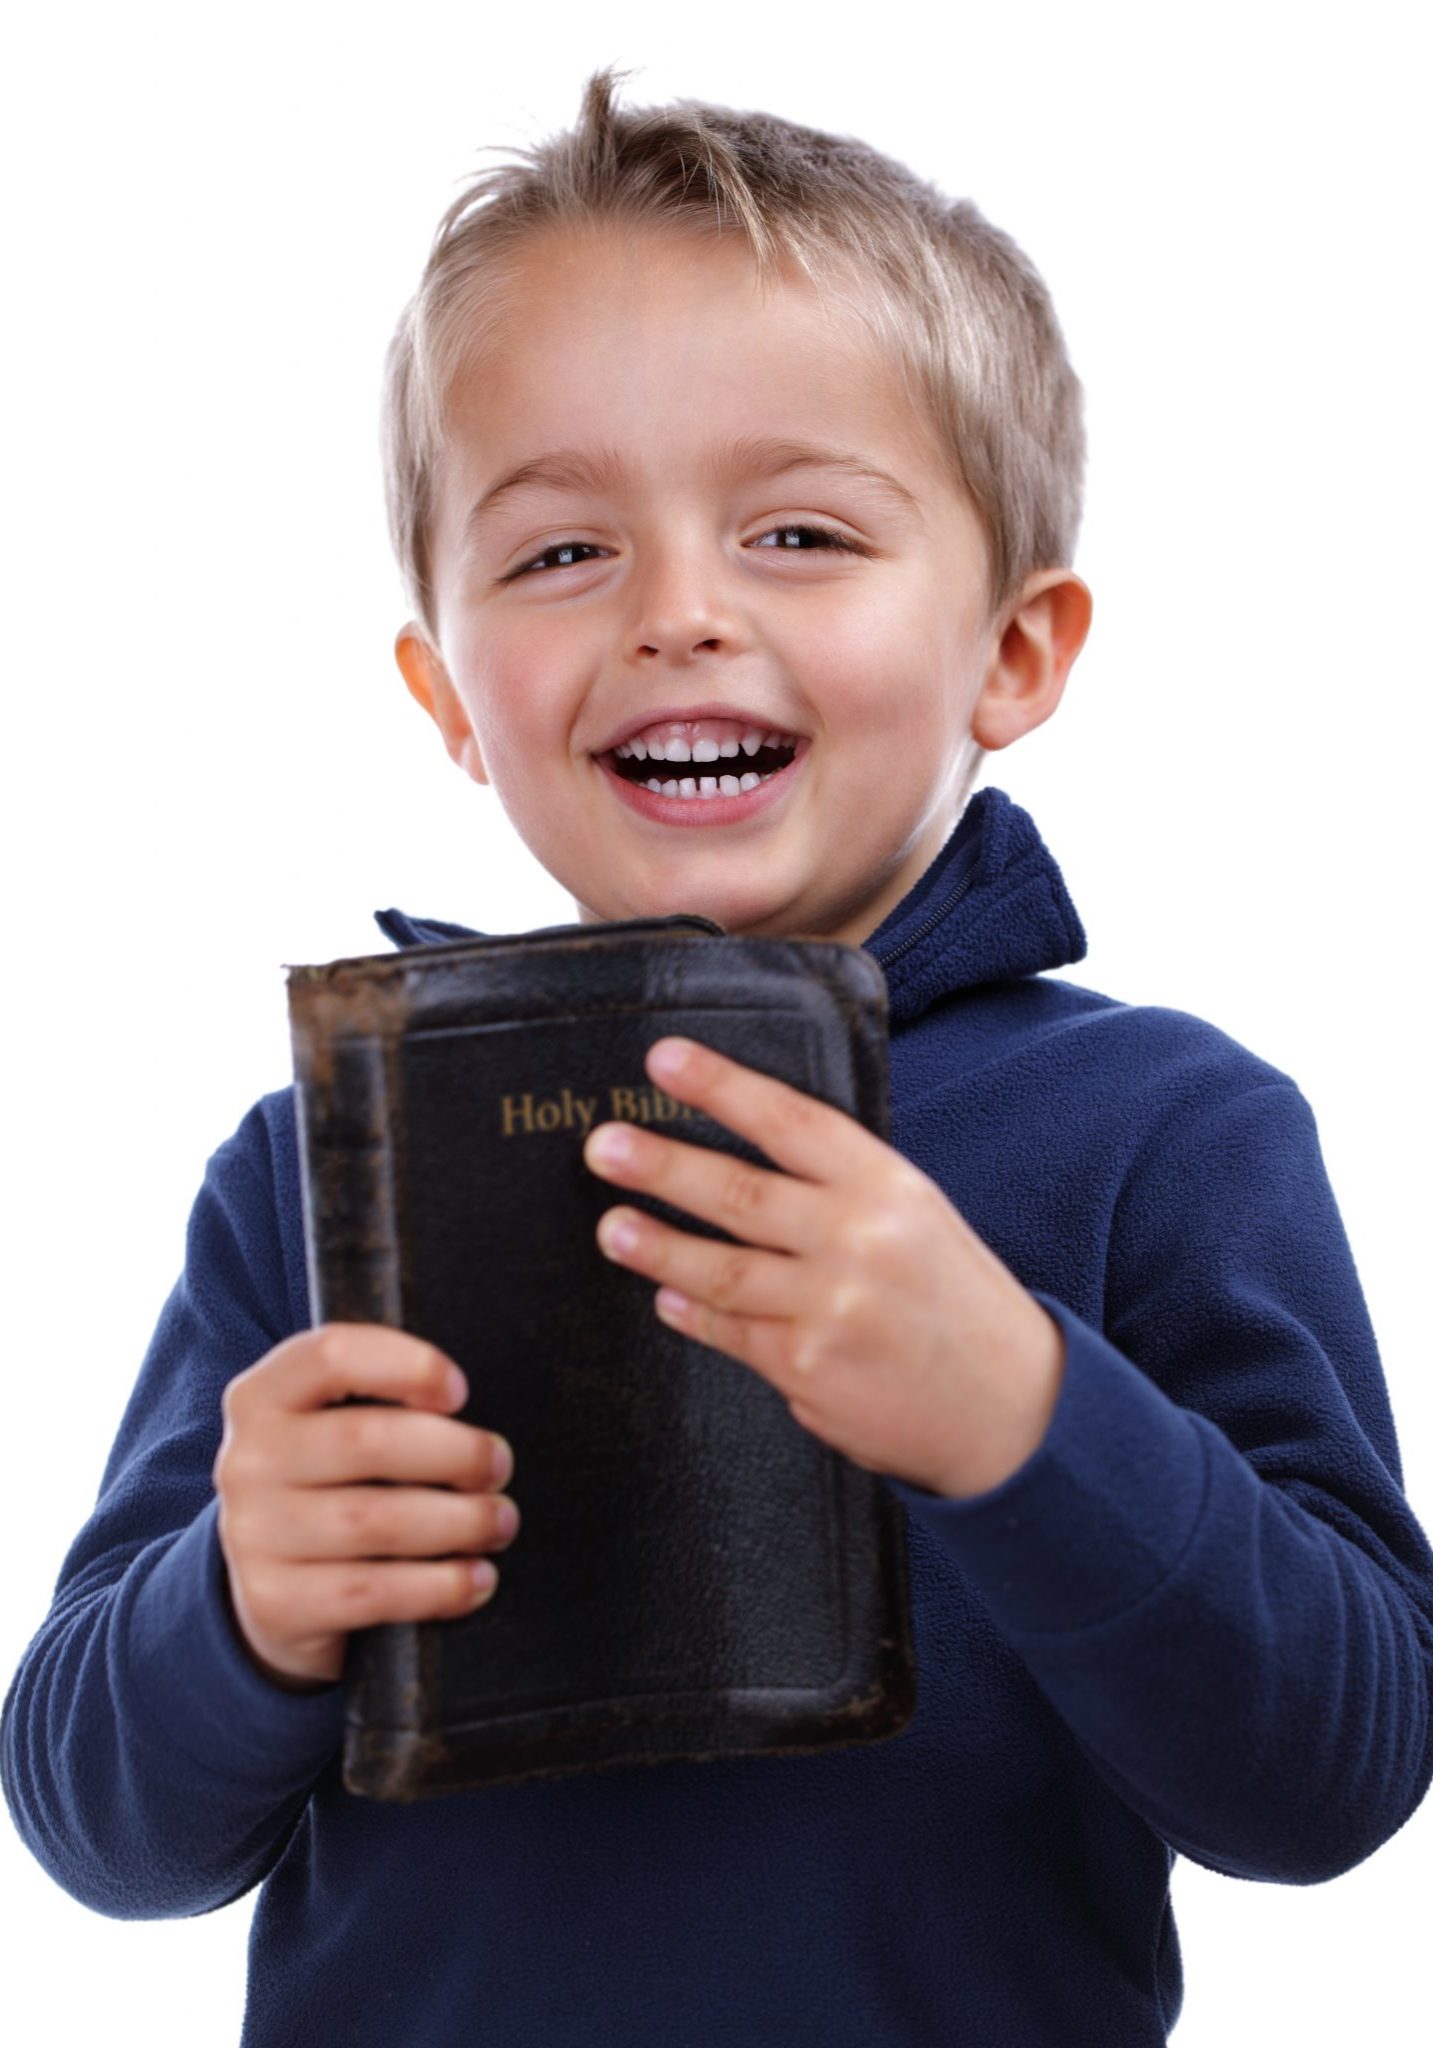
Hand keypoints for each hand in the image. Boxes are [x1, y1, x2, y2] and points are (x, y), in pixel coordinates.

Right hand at [212, 1325, 519, 1689]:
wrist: (270, 1587)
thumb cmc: (330, 1486)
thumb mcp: (332, 1426)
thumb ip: (381, 1400)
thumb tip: (457, 1406)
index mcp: (263, 1397)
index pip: (332, 1356)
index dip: (407, 1365)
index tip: (459, 1392)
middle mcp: (248, 1461)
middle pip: (366, 1441)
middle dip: (455, 1453)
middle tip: (498, 1466)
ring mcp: (254, 1535)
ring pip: (377, 1521)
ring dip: (460, 1522)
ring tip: (498, 1522)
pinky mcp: (276, 1602)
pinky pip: (374, 1592)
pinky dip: (440, 1586)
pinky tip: (475, 1578)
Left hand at [583, 1038, 1064, 1499]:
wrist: (1009, 1406)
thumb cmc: (953, 1298)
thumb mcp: (917, 1215)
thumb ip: (841, 1185)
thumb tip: (747, 1147)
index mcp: (887, 1187)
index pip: (792, 1122)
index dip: (722, 1086)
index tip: (663, 1059)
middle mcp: (859, 1241)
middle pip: (740, 1194)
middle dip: (662, 1166)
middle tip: (604, 1146)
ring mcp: (830, 1309)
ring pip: (721, 1270)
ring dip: (657, 1247)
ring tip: (612, 1228)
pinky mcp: (807, 1369)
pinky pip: (731, 1332)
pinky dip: (693, 1313)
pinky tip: (666, 1297)